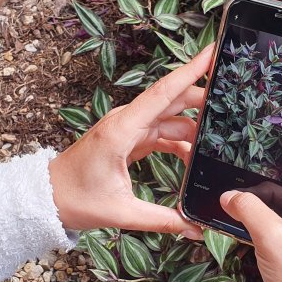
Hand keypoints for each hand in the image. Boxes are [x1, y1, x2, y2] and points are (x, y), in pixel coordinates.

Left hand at [48, 44, 213, 237]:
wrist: (48, 197)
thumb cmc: (76, 199)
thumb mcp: (121, 212)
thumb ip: (162, 220)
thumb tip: (195, 229)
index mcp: (122, 130)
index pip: (163, 93)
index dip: (190, 71)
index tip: (212, 53)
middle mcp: (126, 122)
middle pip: (171, 100)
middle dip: (202, 99)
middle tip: (232, 100)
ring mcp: (128, 129)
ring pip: (169, 117)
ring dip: (193, 126)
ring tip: (218, 137)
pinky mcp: (129, 139)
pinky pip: (161, 133)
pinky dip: (180, 141)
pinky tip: (194, 155)